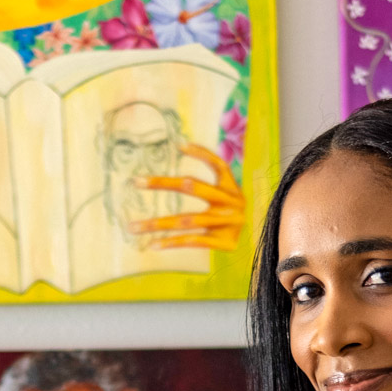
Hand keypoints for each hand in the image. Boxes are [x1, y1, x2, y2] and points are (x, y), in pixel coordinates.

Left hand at [131, 143, 246, 253]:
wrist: (259, 241)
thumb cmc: (232, 214)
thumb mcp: (228, 193)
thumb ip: (209, 179)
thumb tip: (181, 146)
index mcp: (232, 187)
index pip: (218, 164)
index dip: (201, 153)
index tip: (178, 146)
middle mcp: (231, 202)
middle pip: (192, 187)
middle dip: (162, 183)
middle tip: (136, 181)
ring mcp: (227, 223)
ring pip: (186, 221)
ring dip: (156, 224)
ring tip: (132, 227)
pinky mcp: (223, 242)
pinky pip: (192, 241)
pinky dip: (171, 243)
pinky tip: (152, 245)